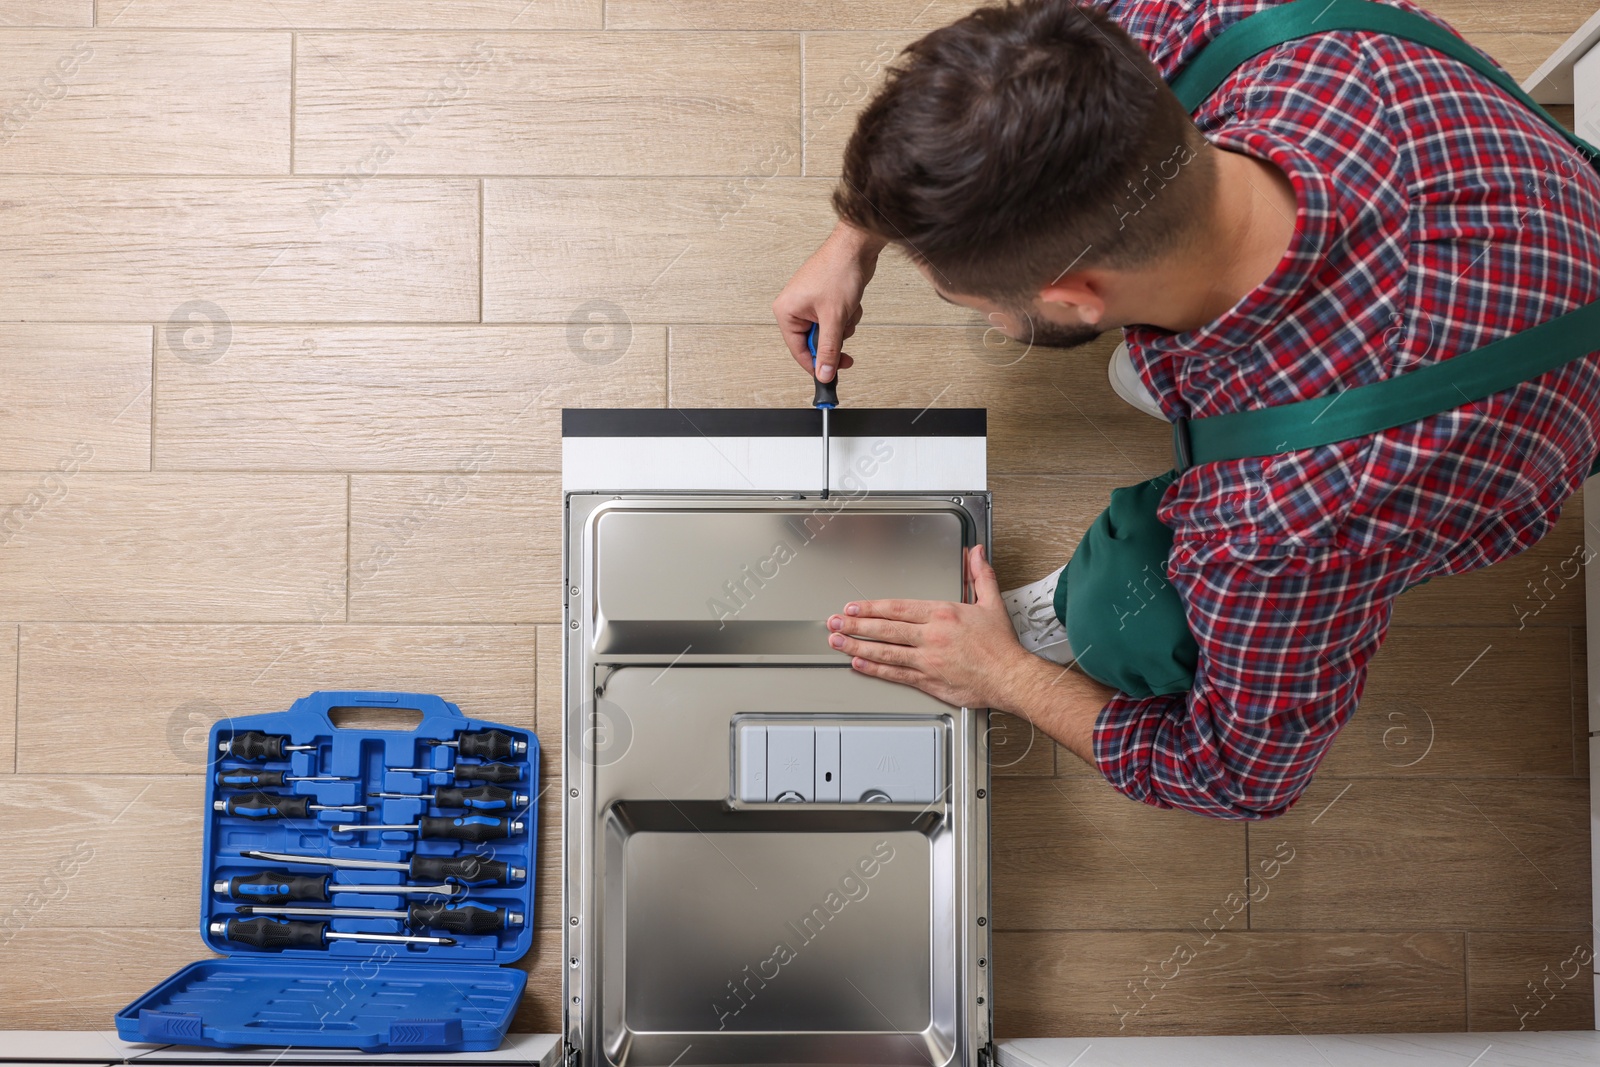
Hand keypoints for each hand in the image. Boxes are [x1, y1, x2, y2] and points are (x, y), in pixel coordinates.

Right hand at [773, 221, 884, 382]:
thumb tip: (824, 373)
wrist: (856, 248)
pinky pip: (835, 321)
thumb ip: (828, 349)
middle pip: (815, 342)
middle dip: (834, 339)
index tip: (830, 375)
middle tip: (845, 344)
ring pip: (829, 333)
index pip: (798, 350)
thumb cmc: (838, 271)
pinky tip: (850, 304)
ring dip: (843, 327)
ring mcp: (810, 304)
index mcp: (786, 312)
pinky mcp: (824, 300)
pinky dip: (846, 316)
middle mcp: (794, 308)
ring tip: (847, 311)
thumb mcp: (834, 318)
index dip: (816, 365)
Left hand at [826, 545, 1029, 709]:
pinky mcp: (929, 680)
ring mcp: (927, 659)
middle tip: (834, 622)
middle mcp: (931, 636)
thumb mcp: (991, 602)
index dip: (871, 607)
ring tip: (837, 641)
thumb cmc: (1001, 646)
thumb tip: (976, 553)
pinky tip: (859, 664)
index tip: (853, 606)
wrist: (1010, 677)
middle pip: (885, 628)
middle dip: (855, 624)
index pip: (898, 607)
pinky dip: (875, 669)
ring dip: (857, 645)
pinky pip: (896, 673)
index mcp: (943, 614)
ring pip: (885, 651)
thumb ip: (980, 575)